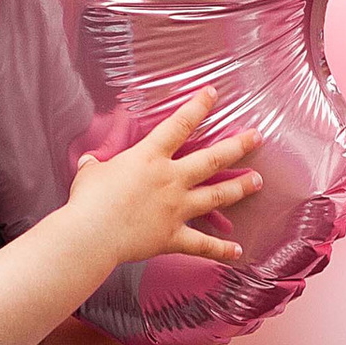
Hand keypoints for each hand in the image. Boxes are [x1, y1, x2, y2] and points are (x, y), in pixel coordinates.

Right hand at [63, 88, 262, 268]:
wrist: (92, 234)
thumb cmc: (88, 201)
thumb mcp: (90, 172)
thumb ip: (95, 166)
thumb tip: (90, 163)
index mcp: (149, 158)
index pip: (179, 125)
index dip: (197, 107)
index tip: (213, 94)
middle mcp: (170, 180)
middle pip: (212, 160)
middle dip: (237, 147)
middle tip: (256, 137)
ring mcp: (176, 209)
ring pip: (217, 196)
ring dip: (239, 188)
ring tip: (257, 181)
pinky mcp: (173, 236)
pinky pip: (203, 244)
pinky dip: (221, 249)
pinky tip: (238, 250)